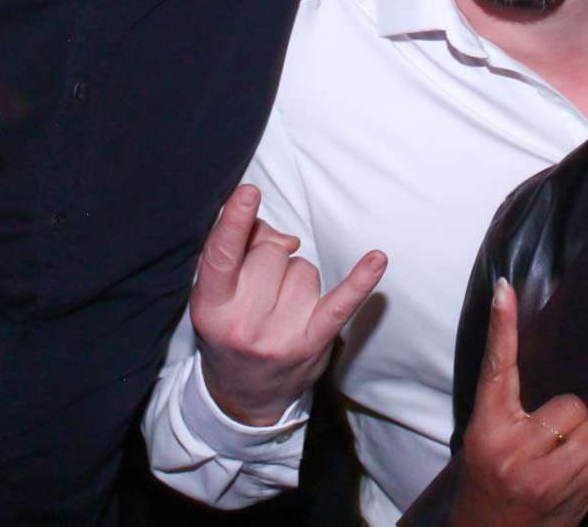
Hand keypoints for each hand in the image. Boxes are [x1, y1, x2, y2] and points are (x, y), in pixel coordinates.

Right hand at [191, 184, 386, 426]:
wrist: (242, 396)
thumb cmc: (230, 328)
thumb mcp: (216, 294)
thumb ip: (237, 252)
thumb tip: (284, 238)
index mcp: (210, 306)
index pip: (221, 256)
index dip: (234, 221)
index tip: (249, 192)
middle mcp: (242, 324)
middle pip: (272, 254)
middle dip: (271, 258)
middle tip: (260, 288)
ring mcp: (278, 337)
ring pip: (304, 269)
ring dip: (297, 278)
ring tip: (280, 307)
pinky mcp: (311, 344)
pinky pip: (340, 304)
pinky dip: (360, 282)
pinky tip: (377, 260)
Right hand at [452, 280, 587, 526]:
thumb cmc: (488, 481)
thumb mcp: (483, 439)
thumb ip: (504, 401)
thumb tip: (518, 341)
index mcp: (489, 429)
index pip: (497, 369)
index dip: (502, 328)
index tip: (505, 289)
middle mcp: (519, 450)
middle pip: (569, 403)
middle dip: (568, 416)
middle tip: (547, 441)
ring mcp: (552, 474)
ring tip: (563, 458)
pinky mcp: (581, 490)